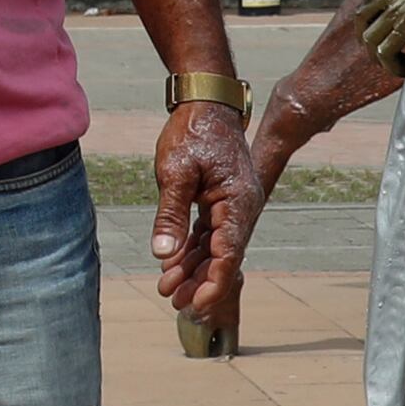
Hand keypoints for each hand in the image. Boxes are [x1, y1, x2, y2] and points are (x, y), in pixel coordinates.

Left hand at [152, 102, 250, 339]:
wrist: (205, 100)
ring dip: (192, 268)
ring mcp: (232, 204)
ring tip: (167, 289)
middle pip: (222, 256)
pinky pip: (208, 232)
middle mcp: (242, 207)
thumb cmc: (192, 131)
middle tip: (172, 301)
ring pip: (214, 247)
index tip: (196, 305)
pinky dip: (191, 249)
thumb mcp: (175, 173)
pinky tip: (172, 266)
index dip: (213, 283)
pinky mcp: (220, 199)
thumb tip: (162, 254)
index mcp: (238, 202)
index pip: (228, 254)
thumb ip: (170, 215)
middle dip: (198, 282)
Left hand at [351, 0, 404, 62]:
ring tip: (397, 66)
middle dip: (367, 36)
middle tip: (378, 50)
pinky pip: (386, 52)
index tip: (389, 26)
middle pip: (362, 16)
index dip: (378, 14)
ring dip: (379, 56)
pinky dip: (396, 66)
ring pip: (369, 37)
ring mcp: (396, 6)